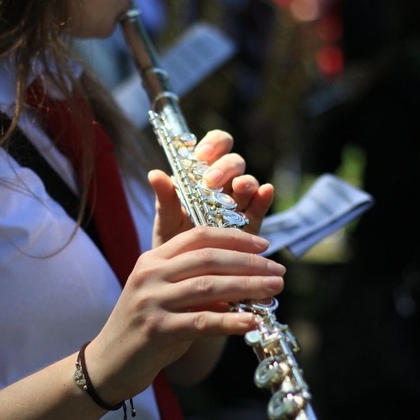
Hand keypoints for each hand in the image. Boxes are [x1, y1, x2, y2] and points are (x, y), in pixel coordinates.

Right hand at [85, 226, 284, 403]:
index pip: (198, 237)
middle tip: (278, 270)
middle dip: (249, 263)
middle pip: (208, 259)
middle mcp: (150, 274)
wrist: (108, 363)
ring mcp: (151, 301)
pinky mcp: (156, 330)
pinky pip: (202, 322)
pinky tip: (253, 322)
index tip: (264, 245)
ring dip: (248, 287)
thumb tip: (246, 282)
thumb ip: (197, 285)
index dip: (235, 238)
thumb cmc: (145, 328)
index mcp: (153, 259)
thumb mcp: (167, 297)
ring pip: (209, 287)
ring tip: (275, 290)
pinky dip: (231, 321)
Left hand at [149, 129, 274, 246]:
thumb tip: (154, 174)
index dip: (213, 144)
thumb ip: (165, 197)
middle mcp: (223, 185)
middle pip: (234, 162)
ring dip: (246, 181)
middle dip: (225, 167)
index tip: (202, 155)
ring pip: (249, 182)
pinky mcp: (251, 223)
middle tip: (210, 181)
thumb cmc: (173, 241)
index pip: (214, 146)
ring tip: (239, 187)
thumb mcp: (166, 219)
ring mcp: (239, 204)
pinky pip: (260, 206)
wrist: (184, 274)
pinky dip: (264, 197)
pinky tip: (266, 192)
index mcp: (201, 175)